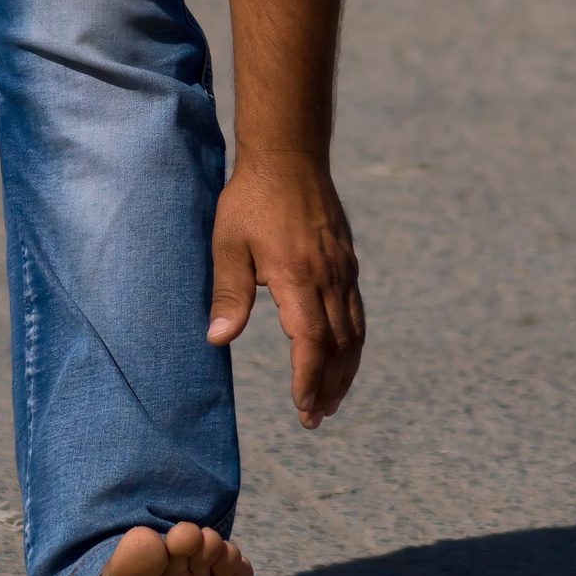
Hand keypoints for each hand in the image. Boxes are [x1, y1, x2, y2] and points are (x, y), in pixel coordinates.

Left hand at [207, 149, 364, 427]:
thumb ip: (228, 294)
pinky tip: (341, 358)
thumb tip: (217, 340)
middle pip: (340, 346)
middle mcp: (329, 278)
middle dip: (328, 387)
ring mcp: (344, 271)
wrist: (289, 156)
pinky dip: (352, 344)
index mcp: (298, 277)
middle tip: (315, 419)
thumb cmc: (250, 200)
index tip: (302, 409)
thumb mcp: (228, 244)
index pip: (312, 341)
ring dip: (345, 371)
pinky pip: (358, 313)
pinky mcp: (348, 263)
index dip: (308, 379)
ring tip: (331, 400)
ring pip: (355, 333)